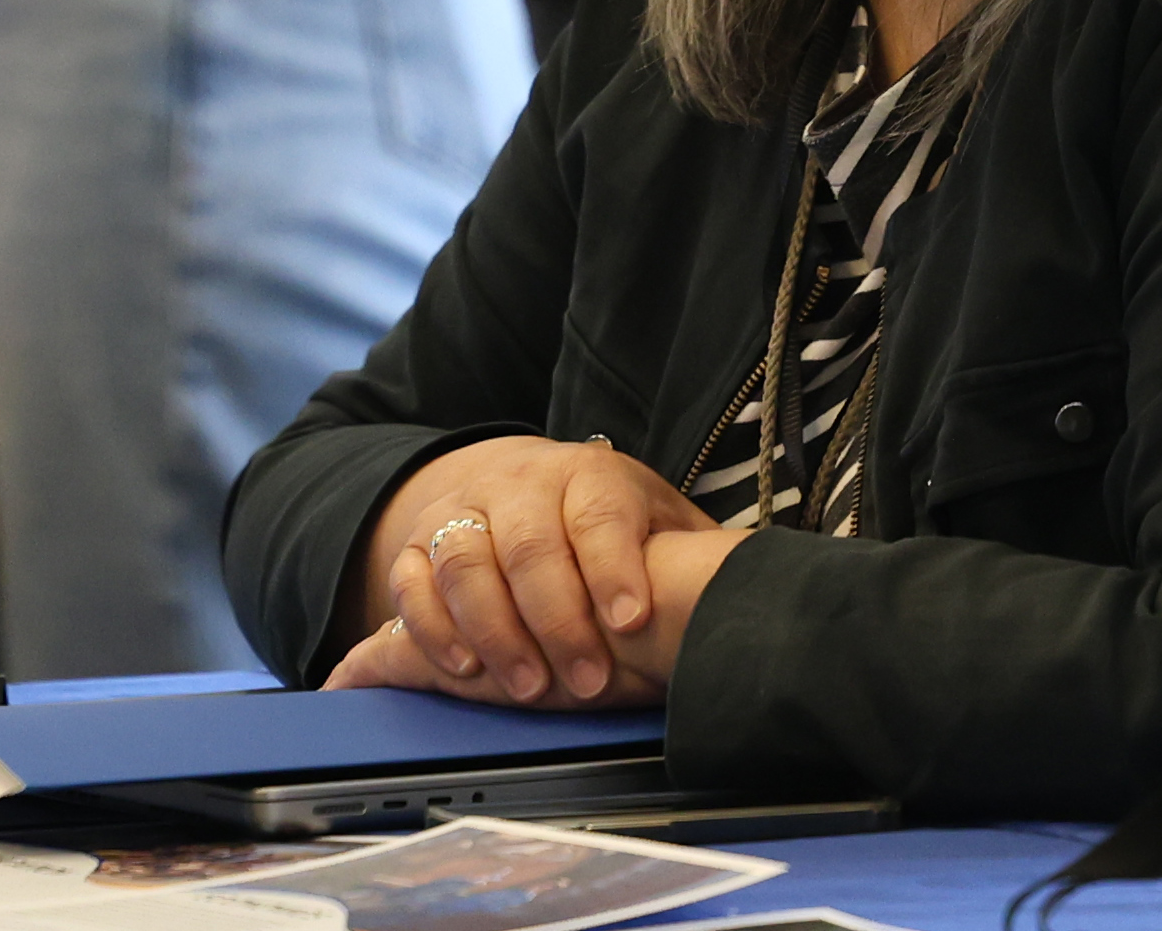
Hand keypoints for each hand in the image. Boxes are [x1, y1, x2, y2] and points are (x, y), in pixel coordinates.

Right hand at [339, 439, 715, 705]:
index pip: (598, 514)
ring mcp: (463, 509)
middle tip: (587, 681)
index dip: (614, 567)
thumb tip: (749, 586)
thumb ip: (692, 552)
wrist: (519, 480)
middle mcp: (520, 483)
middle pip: (530, 543)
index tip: (630, 620)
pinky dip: (432, 627)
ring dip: (494, 630)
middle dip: (558, 619)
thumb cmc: (605, 518)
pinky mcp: (417, 542)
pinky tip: (463, 670)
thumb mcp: (657, 520)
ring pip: (465, 560)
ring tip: (526, 687)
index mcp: (588, 475)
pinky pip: (411, 581)